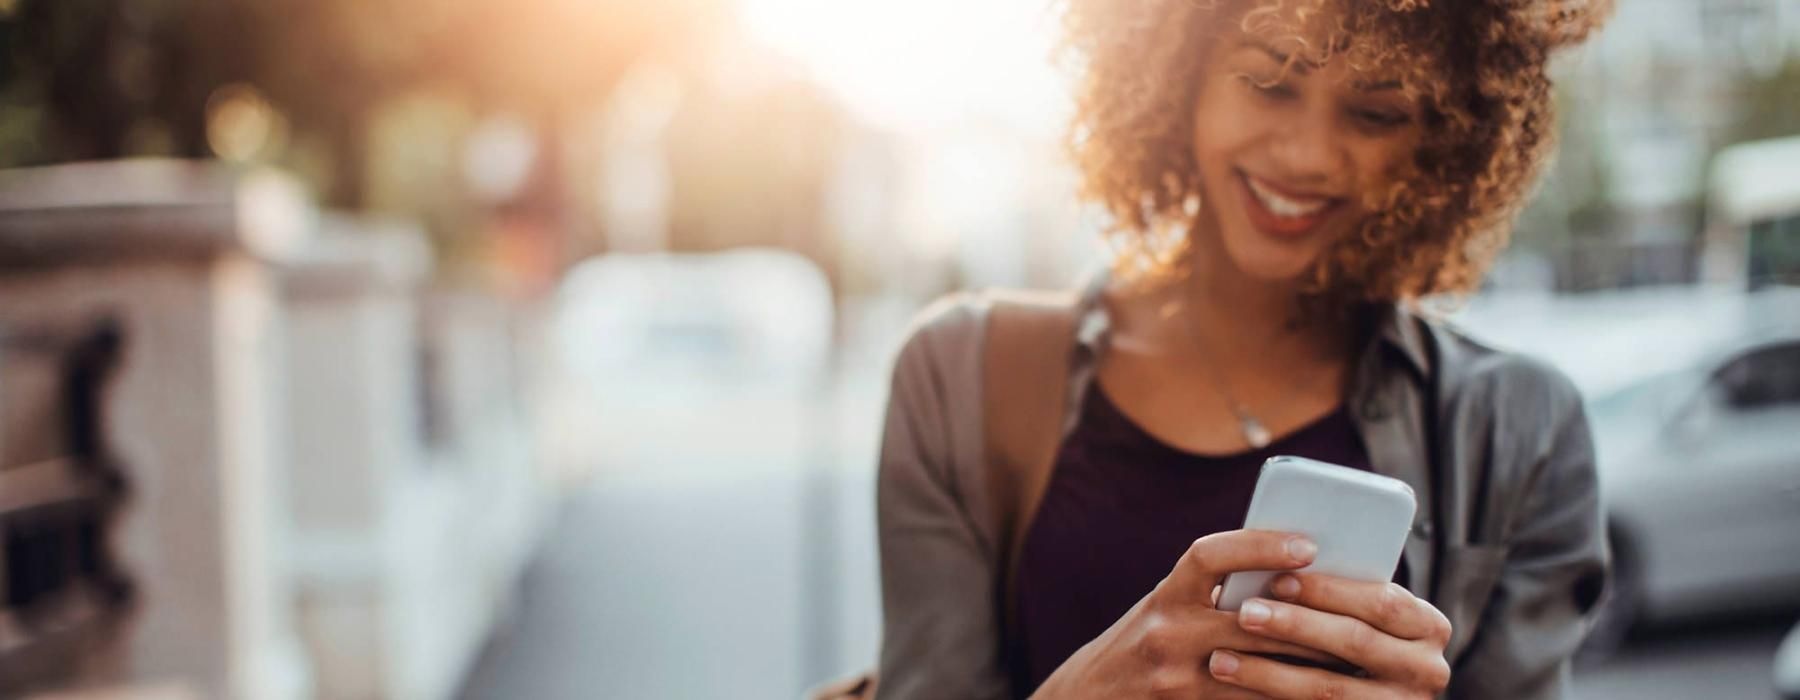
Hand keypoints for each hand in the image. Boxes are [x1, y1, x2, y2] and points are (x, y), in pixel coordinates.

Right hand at [1031, 530, 1336, 698]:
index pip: (1209, 556)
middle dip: (1310, 617)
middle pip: (1253, 620)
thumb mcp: (1168, 607)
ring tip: (1353, 655)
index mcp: (1166, 595)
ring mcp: (1176, 678)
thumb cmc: (1143, 644)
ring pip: (1261, 668)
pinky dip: (1285, 694)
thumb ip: (1214, 592)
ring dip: (1310, 663)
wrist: (1090, 697)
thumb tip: (1289, 574)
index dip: (1259, 546)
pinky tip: (1316, 691)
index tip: (1308, 545)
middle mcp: (1167, 632)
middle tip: (1361, 612)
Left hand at [1209, 573, 1452, 698]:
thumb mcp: (1363, 613)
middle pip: (1355, 642)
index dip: (1329, 590)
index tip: (1278, 579)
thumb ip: (1341, 593)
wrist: (1366, 694)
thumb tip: (1281, 558)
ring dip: (1269, 673)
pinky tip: (1237, 690)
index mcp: (1428, 626)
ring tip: (1221, 659)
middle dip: (1295, 625)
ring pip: (1328, 689)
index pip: (1381, 601)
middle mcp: (1427, 670)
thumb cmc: (1354, 635)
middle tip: (1245, 613)